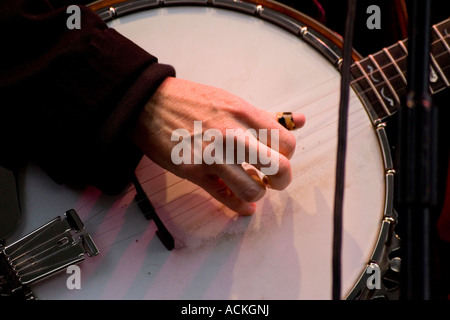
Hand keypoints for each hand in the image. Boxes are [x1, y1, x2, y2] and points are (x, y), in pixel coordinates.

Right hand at [132, 77, 304, 214]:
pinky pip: (225, 197)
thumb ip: (264, 115)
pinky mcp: (193, 172)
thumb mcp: (231, 100)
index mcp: (244, 113)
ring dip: (257, 193)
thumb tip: (300, 120)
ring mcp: (212, 155)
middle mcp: (232, 134)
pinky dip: (240, 206)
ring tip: (252, 186)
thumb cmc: (192, 101)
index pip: (286, 142)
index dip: (286, 154)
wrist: (149, 103)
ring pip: (253, 189)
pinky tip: (243, 205)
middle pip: (279, 167)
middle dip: (282, 179)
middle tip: (274, 179)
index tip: (277, 157)